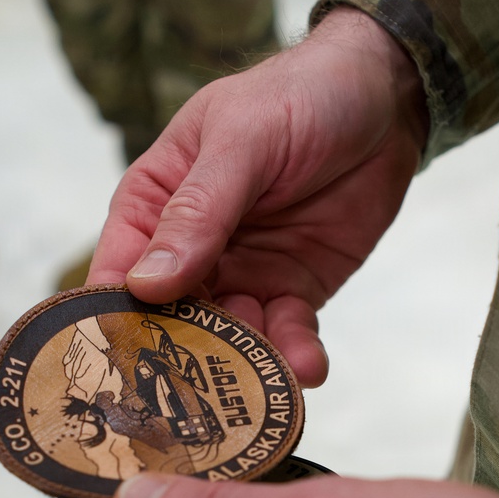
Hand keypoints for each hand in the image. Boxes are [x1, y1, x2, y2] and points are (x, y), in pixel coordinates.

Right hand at [88, 9, 427, 388]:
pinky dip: (293, 356)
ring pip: (229, 338)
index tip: (118, 364)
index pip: (119, 269)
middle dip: (179, 358)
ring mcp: (242, 276)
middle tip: (190, 400)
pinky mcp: (293, 292)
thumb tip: (146, 283)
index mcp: (155, 204)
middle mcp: (190, 251)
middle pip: (170, 320)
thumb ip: (199, 211)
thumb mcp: (241, 141)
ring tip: (258, 387)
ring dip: (241, 365)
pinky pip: (285, 335)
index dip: (113, 318)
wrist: (385, 97)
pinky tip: (307, 367)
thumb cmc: (297, 97)